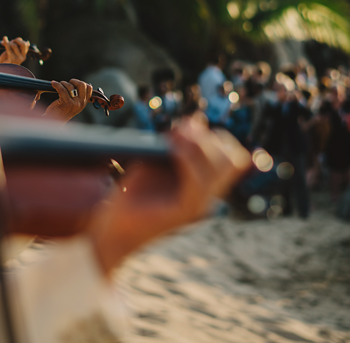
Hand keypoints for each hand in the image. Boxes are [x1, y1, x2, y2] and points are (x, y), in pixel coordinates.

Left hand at [0, 36, 29, 64]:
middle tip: (10, 42)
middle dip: (16, 40)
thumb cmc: (6, 59)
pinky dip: (5, 43)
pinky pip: (9, 48)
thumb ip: (16, 45)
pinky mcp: (11, 59)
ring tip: (3, 44)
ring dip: (8, 42)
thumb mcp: (13, 51)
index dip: (19, 40)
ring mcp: (17, 59)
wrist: (1, 69)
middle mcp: (22, 57)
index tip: (13, 41)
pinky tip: (3, 42)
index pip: (26, 44)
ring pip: (14, 45)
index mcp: (23, 55)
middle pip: (23, 44)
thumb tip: (19, 38)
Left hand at [43, 79, 92, 121]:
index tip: (73, 84)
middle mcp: (81, 103)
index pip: (89, 88)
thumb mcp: (73, 105)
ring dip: (63, 83)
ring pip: (70, 86)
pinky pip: (62, 89)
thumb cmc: (61, 112)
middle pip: (82, 85)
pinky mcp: (66, 103)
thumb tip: (79, 83)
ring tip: (58, 85)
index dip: (81, 83)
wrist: (54, 123)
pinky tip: (53, 84)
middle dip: (74, 81)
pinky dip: (56, 84)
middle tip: (67, 83)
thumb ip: (77, 97)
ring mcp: (74, 103)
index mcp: (84, 103)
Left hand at [87, 117, 250, 274]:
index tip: (189, 126)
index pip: (234, 157)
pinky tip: (171, 149)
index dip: (216, 136)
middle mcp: (207, 196)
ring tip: (174, 136)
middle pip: (233, 159)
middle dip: (209, 138)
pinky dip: (187, 159)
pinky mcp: (185, 212)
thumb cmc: (132, 193)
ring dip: (198, 145)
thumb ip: (177, 144)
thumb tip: (196, 121)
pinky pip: (197, 181)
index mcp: (204, 185)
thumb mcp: (156, 162)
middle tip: (181, 131)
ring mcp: (199, 205)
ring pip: (221, 168)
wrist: (114, 227)